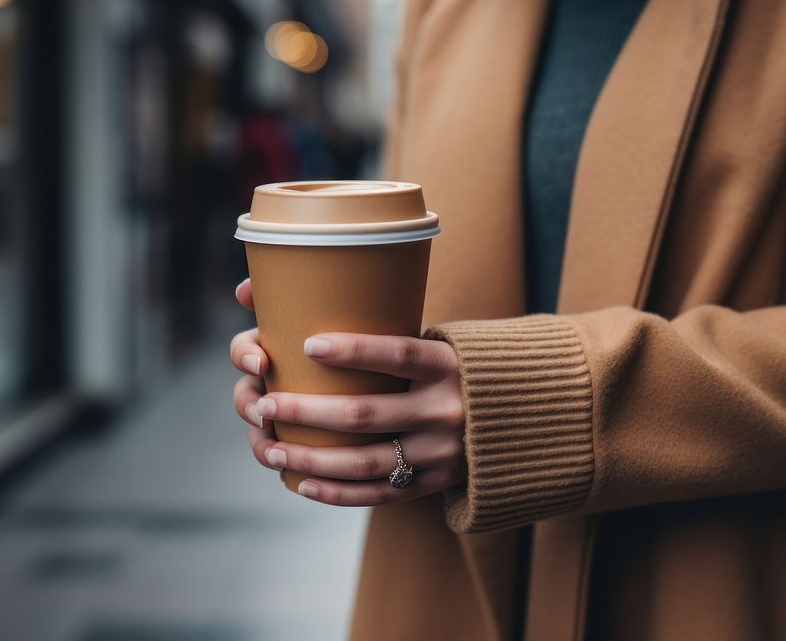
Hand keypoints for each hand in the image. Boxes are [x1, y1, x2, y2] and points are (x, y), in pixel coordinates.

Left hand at [229, 278, 466, 505]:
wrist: (521, 421)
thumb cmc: (452, 369)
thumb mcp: (437, 341)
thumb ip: (384, 328)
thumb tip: (274, 290)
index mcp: (448, 364)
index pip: (400, 353)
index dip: (355, 350)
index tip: (307, 344)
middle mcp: (447, 409)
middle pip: (367, 413)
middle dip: (307, 410)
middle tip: (264, 402)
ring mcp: (441, 453)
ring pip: (364, 462)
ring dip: (311, 457)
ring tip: (271, 447)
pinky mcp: (434, 483)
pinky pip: (378, 494)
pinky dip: (338, 492)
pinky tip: (303, 483)